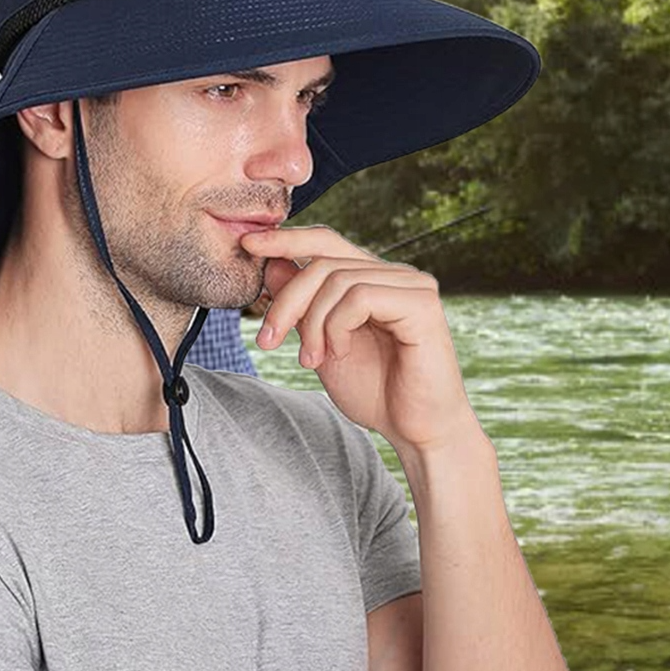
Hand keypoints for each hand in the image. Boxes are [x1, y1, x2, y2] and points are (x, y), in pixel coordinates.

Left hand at [239, 225, 480, 456]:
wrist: (415, 431)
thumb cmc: (376, 392)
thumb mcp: (321, 345)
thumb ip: (303, 307)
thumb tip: (271, 265)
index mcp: (374, 279)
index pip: (326, 242)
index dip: (286, 240)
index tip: (248, 245)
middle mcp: (395, 275)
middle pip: (323, 261)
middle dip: (286, 301)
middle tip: (267, 341)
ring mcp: (412, 285)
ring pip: (337, 279)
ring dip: (312, 324)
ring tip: (312, 360)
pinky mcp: (421, 304)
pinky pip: (360, 297)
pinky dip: (337, 327)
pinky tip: (341, 353)